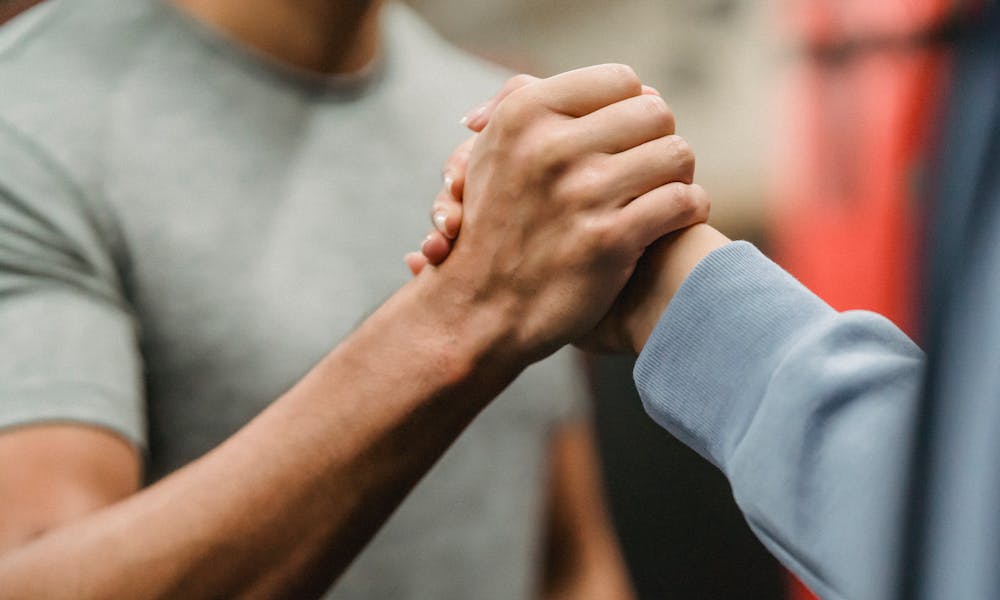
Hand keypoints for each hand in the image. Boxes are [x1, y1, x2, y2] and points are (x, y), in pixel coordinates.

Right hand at [414, 65, 709, 362]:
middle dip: (659, 140)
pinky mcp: (608, 239)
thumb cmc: (494, 229)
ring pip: (676, 154)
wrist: (479, 311)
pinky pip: (683, 201)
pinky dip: (690, 209)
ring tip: (664, 194)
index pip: (620, 80)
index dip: (633, 108)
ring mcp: (581, 193)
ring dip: (679, 176)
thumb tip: (595, 84)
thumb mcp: (491, 152)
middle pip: (655, 113)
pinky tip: (673, 221)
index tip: (627, 139)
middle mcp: (551, 147)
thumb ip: (530, 104)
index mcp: (524, 115)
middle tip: (651, 168)